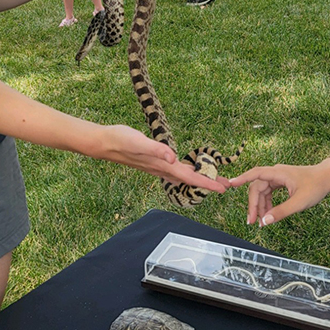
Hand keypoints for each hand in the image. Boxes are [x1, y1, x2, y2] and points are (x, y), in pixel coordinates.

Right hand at [99, 125, 227, 192]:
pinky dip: (184, 173)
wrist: (105, 142)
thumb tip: (173, 157)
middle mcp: (161, 168)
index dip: (207, 184)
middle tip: (224, 186)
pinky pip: (173, 171)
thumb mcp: (140, 142)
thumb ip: (156, 150)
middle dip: (207, 183)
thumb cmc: (122, 140)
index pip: (190, 178)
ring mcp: (156, 166)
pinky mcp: (152, 161)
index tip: (223, 189)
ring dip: (197, 179)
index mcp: (163, 165)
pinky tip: (184, 171)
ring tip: (210, 179)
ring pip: (182, 176)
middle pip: (189, 179)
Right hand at [229, 164, 328, 225]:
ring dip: (260, 206)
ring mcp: (278, 177)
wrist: (327, 178)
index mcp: (278, 173)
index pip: (255, 174)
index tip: (231, 184)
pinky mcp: (281, 182)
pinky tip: (268, 215)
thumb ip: (281, 212)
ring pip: (262, 191)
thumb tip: (265, 221)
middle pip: (257, 187)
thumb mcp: (299, 202)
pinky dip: (267, 204)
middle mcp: (276, 173)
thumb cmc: (315, 187)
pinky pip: (269, 193)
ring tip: (261, 223)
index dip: (242, 179)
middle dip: (253, 205)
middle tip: (252, 222)